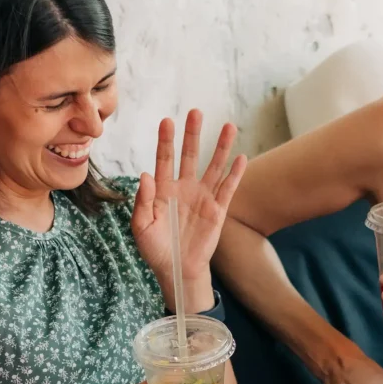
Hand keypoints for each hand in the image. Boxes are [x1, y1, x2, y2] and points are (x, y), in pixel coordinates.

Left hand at [131, 109, 247, 312]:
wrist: (177, 271)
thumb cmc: (155, 249)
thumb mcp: (141, 227)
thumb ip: (142, 201)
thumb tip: (146, 175)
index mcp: (163, 190)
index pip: (164, 159)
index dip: (166, 140)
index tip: (167, 121)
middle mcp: (184, 189)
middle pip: (189, 156)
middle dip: (193, 135)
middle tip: (196, 112)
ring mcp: (203, 198)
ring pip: (213, 167)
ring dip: (220, 147)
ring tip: (228, 126)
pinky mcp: (218, 210)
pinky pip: (228, 189)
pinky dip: (235, 174)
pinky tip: (241, 157)